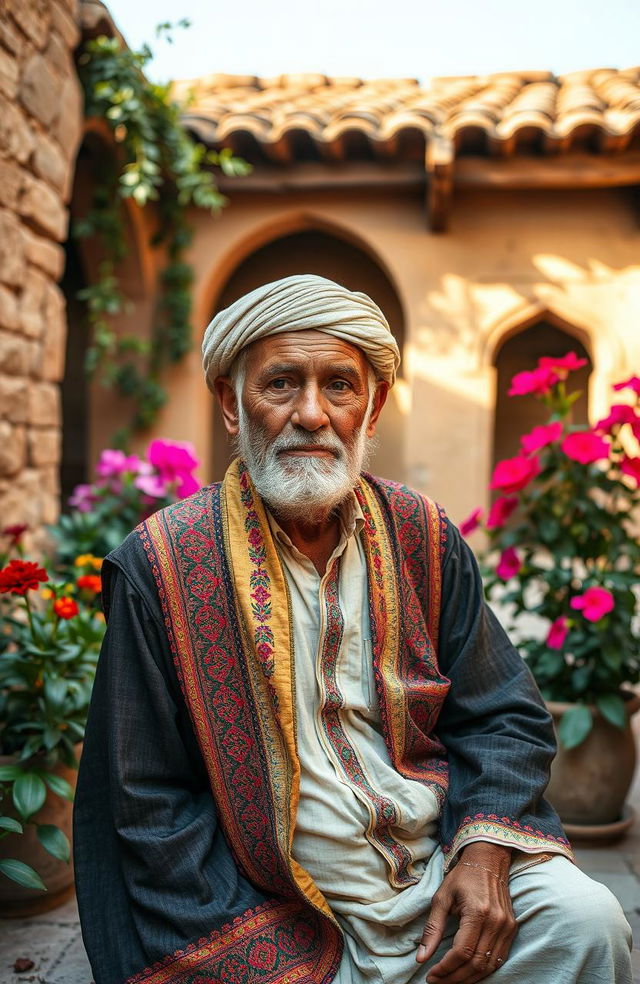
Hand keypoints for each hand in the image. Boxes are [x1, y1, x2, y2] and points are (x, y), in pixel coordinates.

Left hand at [416, 843, 516, 982]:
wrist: (489, 861)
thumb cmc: (463, 877)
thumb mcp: (442, 898)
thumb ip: (432, 929)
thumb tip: (421, 958)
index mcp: (477, 912)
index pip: (462, 952)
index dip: (445, 968)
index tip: (431, 975)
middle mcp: (496, 922)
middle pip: (476, 963)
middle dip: (455, 978)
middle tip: (437, 981)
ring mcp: (507, 927)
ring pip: (489, 966)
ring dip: (469, 978)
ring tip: (449, 980)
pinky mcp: (512, 930)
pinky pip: (499, 959)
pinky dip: (483, 970)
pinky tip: (467, 972)